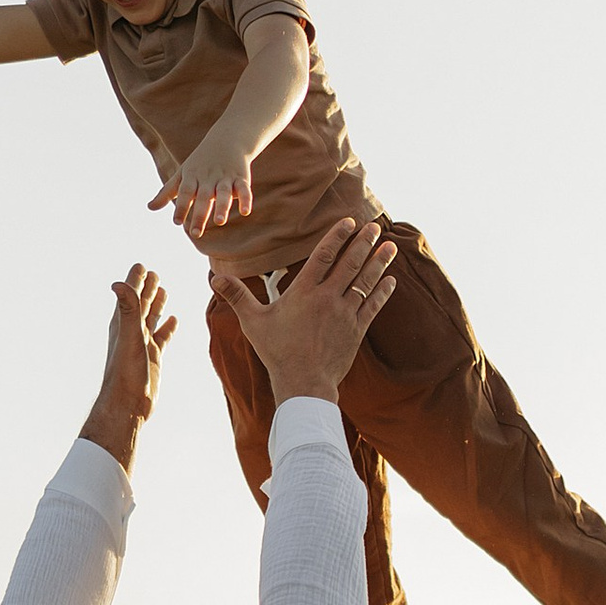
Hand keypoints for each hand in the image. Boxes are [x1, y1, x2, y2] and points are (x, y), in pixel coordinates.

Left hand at [80, 265, 178, 469]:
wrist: (129, 404)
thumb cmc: (126, 373)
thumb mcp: (130, 337)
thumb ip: (127, 309)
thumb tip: (118, 283)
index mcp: (123, 323)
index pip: (130, 294)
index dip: (135, 279)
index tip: (140, 265)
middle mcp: (131, 332)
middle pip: (140, 303)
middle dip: (147, 287)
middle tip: (153, 273)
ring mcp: (142, 344)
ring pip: (150, 318)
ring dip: (156, 304)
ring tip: (163, 290)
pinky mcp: (152, 357)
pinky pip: (161, 337)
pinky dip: (167, 327)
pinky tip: (173, 321)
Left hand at [147, 144, 254, 240]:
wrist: (227, 139)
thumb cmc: (200, 162)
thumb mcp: (182, 175)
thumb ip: (167, 192)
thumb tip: (150, 208)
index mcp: (193, 177)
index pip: (185, 192)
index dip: (181, 206)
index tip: (176, 222)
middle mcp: (208, 178)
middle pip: (204, 197)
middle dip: (200, 214)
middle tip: (195, 234)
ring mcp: (225, 178)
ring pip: (224, 193)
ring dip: (222, 207)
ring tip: (220, 222)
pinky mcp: (241, 178)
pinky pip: (244, 189)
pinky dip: (246, 199)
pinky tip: (246, 212)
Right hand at [221, 218, 395, 404]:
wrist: (304, 383)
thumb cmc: (277, 352)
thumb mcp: (253, 322)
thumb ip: (237, 296)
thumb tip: (214, 278)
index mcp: (304, 292)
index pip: (323, 255)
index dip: (337, 236)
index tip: (348, 221)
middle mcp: (328, 298)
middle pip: (350, 263)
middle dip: (364, 242)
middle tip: (375, 226)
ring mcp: (345, 313)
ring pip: (366, 281)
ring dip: (379, 261)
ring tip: (390, 246)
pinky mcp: (356, 330)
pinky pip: (373, 305)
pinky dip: (382, 291)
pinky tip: (390, 279)